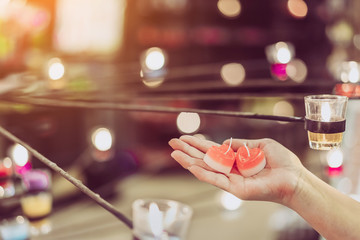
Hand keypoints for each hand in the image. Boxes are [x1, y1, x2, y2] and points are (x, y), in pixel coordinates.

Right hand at [169, 135, 303, 204]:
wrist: (294, 178)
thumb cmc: (282, 163)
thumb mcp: (260, 145)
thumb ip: (241, 144)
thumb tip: (224, 142)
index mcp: (236, 160)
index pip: (212, 151)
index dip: (198, 144)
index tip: (185, 138)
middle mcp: (231, 170)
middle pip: (204, 159)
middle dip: (188, 151)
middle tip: (172, 143)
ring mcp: (231, 181)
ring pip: (205, 169)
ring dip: (188, 161)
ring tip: (174, 153)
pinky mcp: (235, 189)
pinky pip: (216, 180)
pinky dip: (202, 173)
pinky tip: (190, 166)